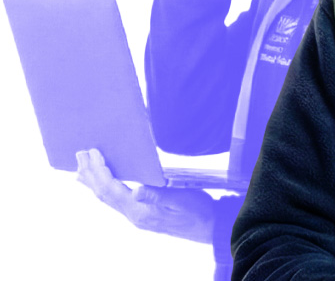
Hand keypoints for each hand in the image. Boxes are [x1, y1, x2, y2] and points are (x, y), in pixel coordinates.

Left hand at [75, 149, 215, 243]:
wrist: (208, 227)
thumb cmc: (197, 211)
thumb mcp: (181, 199)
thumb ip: (157, 195)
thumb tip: (136, 190)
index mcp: (140, 211)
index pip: (112, 189)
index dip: (100, 170)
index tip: (94, 153)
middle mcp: (134, 215)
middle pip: (104, 194)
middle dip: (90, 174)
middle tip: (79, 155)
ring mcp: (136, 215)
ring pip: (107, 198)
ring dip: (93, 182)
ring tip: (80, 169)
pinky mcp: (141, 213)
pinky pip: (115, 200)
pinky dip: (104, 189)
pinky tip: (101, 184)